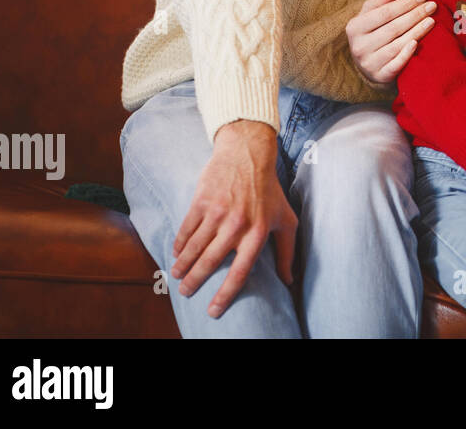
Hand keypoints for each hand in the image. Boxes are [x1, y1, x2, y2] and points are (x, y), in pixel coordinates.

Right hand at [170, 119, 297, 317]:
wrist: (248, 155)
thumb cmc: (270, 191)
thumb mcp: (286, 219)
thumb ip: (287, 252)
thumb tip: (289, 281)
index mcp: (258, 233)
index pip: (241, 271)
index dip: (226, 294)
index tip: (213, 310)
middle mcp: (237, 225)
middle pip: (211, 262)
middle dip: (195, 281)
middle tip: (186, 292)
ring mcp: (218, 213)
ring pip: (195, 247)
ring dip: (183, 264)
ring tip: (177, 276)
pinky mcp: (202, 201)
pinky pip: (186, 228)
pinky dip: (180, 243)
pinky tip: (177, 252)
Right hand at [346, 0, 436, 86]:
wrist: (369, 67)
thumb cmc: (372, 35)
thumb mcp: (368, 18)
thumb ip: (377, 4)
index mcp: (354, 28)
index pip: (384, 12)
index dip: (405, 3)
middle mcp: (359, 46)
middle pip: (393, 28)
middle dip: (415, 15)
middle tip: (432, 6)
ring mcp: (369, 63)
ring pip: (396, 45)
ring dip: (416, 31)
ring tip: (431, 20)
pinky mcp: (380, 76)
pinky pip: (395, 65)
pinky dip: (406, 54)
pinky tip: (417, 43)